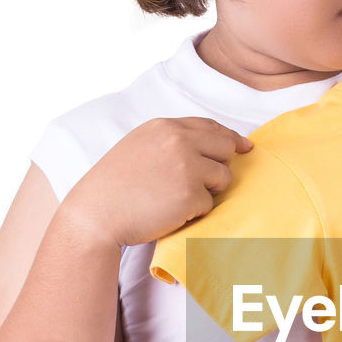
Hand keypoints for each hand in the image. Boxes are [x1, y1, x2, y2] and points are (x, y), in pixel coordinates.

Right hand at [63, 117, 253, 249]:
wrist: (97, 214)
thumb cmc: (115, 185)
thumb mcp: (140, 146)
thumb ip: (172, 140)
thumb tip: (212, 142)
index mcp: (165, 126)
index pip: (210, 126)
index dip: (230, 138)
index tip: (244, 147)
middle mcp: (179, 141)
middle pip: (225, 148)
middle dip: (220, 165)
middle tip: (201, 182)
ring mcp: (187, 167)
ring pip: (223, 177)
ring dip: (209, 190)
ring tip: (177, 197)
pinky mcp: (190, 195)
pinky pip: (210, 204)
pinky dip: (195, 211)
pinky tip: (170, 211)